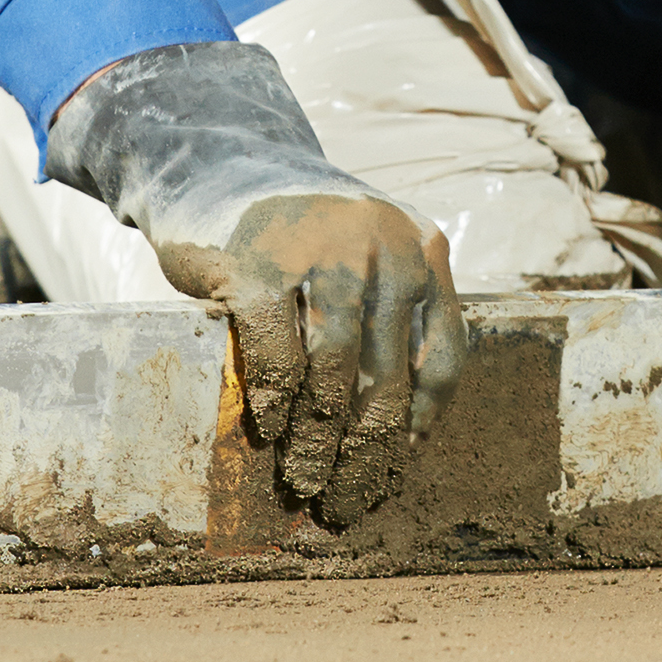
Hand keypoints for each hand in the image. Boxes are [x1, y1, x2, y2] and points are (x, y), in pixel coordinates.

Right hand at [150, 190, 467, 517]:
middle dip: (366, 450)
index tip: (394, 468)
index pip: (443, 356)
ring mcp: (323, 244)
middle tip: (345, 499)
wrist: (218, 162)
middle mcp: (386, 241)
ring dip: (319, 439)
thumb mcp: (367, 259)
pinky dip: (275, 399)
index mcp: (424, 249)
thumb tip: (395, 441)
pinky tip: (268, 429)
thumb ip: (389, 324)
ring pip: (334, 369)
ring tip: (305, 480)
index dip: (420, 423)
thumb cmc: (299, 236)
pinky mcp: (258, 258)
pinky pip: (276, 350)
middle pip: (389, 373)